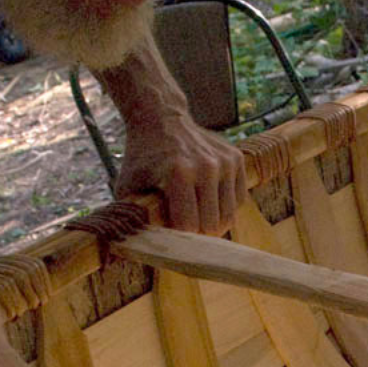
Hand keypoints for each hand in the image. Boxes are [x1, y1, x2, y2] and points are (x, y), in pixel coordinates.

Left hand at [115, 111, 246, 234]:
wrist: (161, 118)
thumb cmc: (143, 156)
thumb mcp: (129, 185)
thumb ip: (134, 216)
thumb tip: (141, 247)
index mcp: (180, 173)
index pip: (189, 226)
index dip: (180, 237)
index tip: (171, 236)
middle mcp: (207, 167)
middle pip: (213, 225)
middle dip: (199, 233)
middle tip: (185, 228)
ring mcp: (225, 162)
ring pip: (229, 216)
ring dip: (213, 222)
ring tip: (197, 215)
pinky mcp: (237, 159)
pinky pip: (238, 200)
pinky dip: (225, 206)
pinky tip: (209, 199)